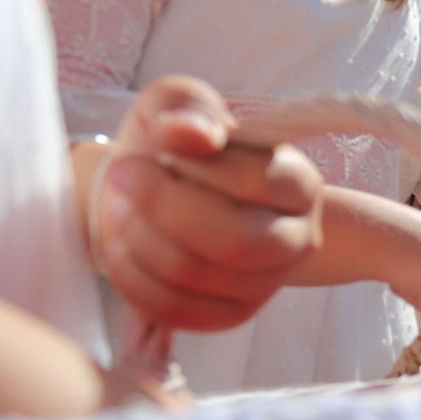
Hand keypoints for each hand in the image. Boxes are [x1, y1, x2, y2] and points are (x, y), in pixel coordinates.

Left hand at [97, 76, 324, 331]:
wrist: (152, 196)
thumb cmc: (172, 149)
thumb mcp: (177, 105)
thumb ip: (189, 106)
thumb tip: (189, 133)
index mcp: (298, 183)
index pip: (251, 181)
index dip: (192, 166)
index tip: (152, 145)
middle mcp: (298, 238)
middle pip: (235, 241)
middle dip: (162, 209)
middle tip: (124, 179)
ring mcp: (268, 283)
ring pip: (198, 274)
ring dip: (141, 238)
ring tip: (124, 211)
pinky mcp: (233, 314)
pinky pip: (179, 311)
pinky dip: (134, 280)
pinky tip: (122, 249)